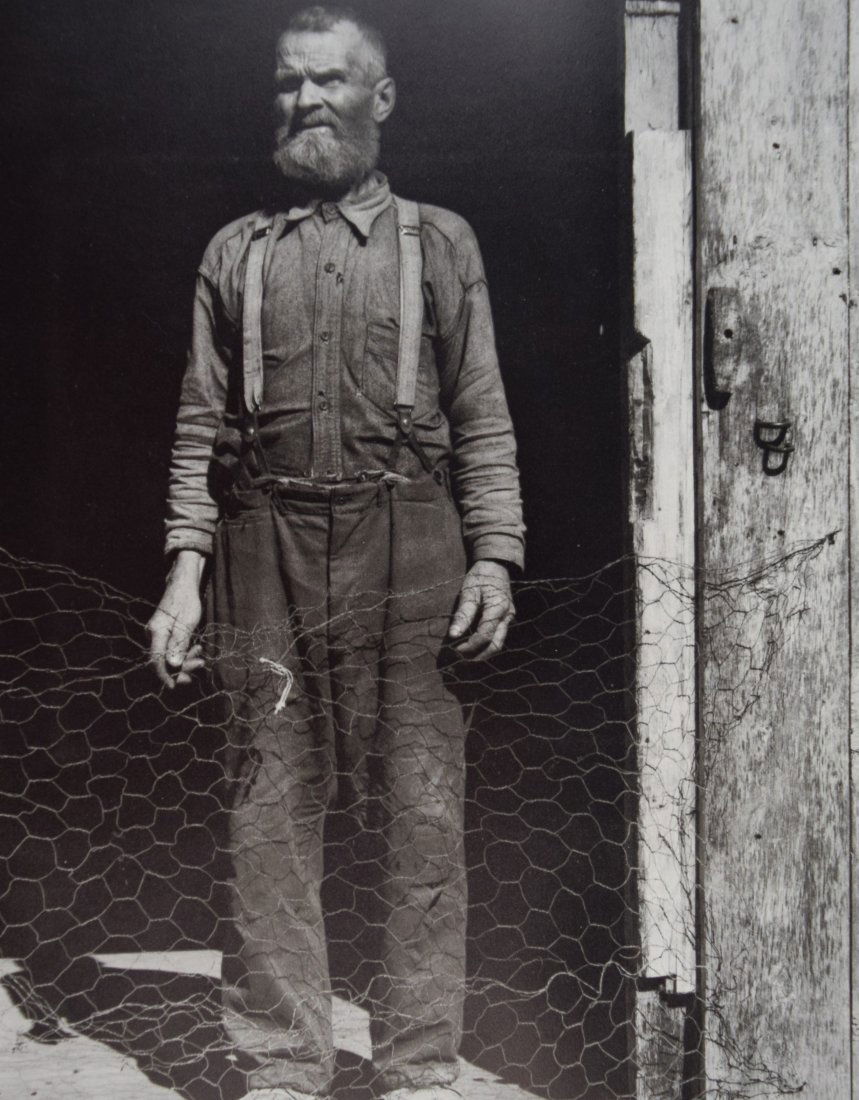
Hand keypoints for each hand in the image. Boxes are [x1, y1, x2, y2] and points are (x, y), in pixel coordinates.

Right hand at [147, 550, 206, 687]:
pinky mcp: (164, 634)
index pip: (156, 661)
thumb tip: (173, 665)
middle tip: (200, 665)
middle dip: (181, 667)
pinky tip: (196, 648)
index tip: (175, 686)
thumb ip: (179, 644)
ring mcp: (157, 634)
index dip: (165, 676)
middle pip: (163, 661)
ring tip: (200, 653)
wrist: (183, 584)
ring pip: (169, 656)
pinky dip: (184, 652)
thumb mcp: (187, 623)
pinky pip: (172, 649)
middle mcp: (153, 635)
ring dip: (185, 659)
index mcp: (156, 632)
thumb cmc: (186, 600)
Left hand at [447, 560, 514, 659]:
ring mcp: (508, 620)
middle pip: (495, 646)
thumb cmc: (480, 577)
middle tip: (459, 659)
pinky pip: (497, 638)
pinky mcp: (505, 621)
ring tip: (464, 656)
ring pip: (498, 644)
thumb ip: (463, 614)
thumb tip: (453, 635)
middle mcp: (507, 617)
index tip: (454, 648)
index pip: (484, 636)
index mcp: (498, 609)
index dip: (469, 646)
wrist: (496, 567)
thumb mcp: (468, 592)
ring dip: (482, 654)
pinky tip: (472, 647)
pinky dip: (484, 646)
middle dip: (477, 656)